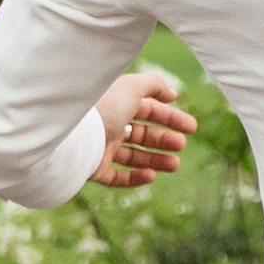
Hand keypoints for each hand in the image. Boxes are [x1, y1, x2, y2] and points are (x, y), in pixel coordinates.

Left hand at [90, 69, 197, 185]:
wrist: (72, 136)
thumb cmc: (103, 108)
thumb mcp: (132, 87)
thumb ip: (154, 85)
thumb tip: (172, 94)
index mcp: (117, 105)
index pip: (148, 111)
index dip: (170, 118)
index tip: (191, 128)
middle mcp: (108, 126)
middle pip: (142, 134)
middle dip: (164, 140)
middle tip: (181, 145)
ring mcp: (101, 149)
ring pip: (133, 157)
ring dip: (156, 161)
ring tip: (175, 164)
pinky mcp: (94, 170)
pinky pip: (117, 177)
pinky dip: (135, 178)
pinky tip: (152, 176)